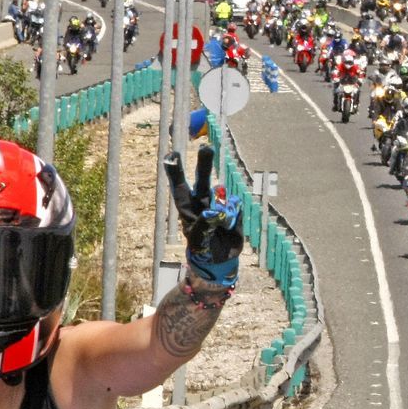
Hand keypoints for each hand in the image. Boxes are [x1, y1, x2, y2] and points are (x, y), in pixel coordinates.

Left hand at [165, 147, 242, 286]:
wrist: (221, 261)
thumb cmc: (203, 251)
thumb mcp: (199, 242)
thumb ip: (204, 226)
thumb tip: (213, 211)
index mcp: (188, 209)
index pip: (180, 187)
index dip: (175, 171)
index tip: (171, 155)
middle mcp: (203, 203)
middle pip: (202, 179)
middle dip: (204, 163)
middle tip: (206, 147)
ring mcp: (220, 205)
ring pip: (222, 193)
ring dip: (224, 201)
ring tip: (223, 224)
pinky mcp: (234, 210)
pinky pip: (235, 207)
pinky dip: (234, 217)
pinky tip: (230, 229)